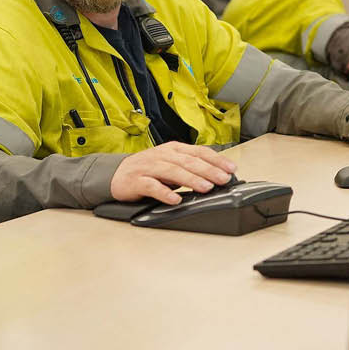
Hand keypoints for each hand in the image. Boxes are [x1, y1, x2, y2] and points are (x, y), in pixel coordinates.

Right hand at [110, 142, 235, 204]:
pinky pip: (152, 187)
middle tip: (223, 179)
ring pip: (173, 171)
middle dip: (208, 170)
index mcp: (174, 149)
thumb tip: (217, 175)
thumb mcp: (172, 163)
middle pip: (189, 161)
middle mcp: (163, 155)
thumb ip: (191, 167)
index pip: (199, 151)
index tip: (231, 168)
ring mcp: (149, 167)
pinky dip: (165, 193)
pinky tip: (176, 199)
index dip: (216, 160)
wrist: (117, 174)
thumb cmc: (149, 170)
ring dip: (191, 179)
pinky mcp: (136, 181)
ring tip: (206, 187)